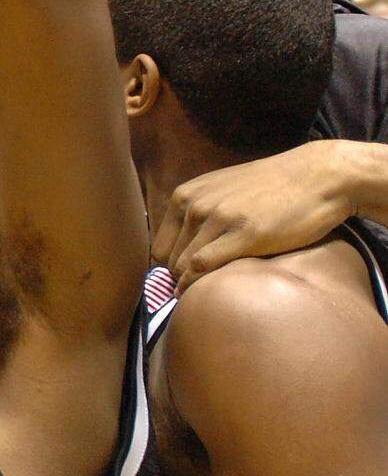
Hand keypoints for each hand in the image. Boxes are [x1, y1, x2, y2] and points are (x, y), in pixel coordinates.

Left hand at [153, 142, 351, 291]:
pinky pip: (204, 267)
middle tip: (195, 294)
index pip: (160, 246)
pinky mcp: (244, 235)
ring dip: (189, 286)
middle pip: (169, 260)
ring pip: (184, 266)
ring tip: (203, 299)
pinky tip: (211, 293)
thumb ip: (200, 212)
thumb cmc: (271, 187)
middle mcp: (195, 205)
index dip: (169, 268)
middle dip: (179, 280)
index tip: (183, 282)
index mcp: (186, 195)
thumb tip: (184, 247)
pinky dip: (200, 284)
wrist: (316, 176)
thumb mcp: (222, 190)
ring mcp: (218, 219)